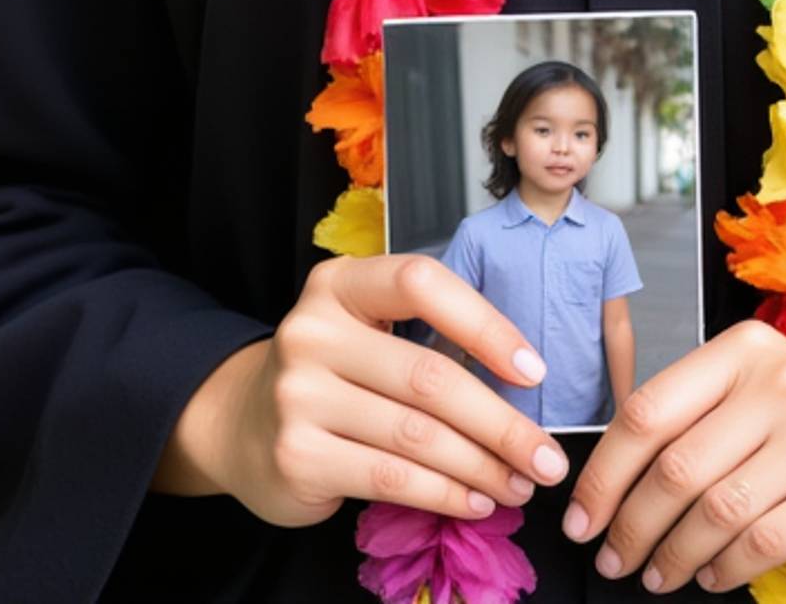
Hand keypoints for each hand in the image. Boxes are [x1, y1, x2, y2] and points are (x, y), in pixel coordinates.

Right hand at [151, 251, 571, 526]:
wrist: (239, 425)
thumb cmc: (329, 373)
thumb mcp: (363, 330)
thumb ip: (423, 338)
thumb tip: (519, 384)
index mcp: (339, 283)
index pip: (422, 283)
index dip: (485, 324)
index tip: (534, 371)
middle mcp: (313, 331)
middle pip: (429, 375)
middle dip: (502, 423)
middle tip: (547, 457)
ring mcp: (298, 395)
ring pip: (416, 435)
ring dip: (481, 467)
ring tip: (520, 484)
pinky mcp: (298, 455)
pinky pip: (391, 477)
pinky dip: (443, 494)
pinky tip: (474, 501)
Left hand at [559, 321, 785, 591]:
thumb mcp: (770, 382)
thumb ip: (705, 412)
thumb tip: (618, 474)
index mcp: (744, 348)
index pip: (648, 411)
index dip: (605, 473)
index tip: (582, 516)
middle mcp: (778, 383)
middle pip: (674, 469)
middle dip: (630, 526)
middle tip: (613, 559)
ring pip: (714, 512)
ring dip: (672, 557)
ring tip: (657, 576)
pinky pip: (763, 542)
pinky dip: (725, 570)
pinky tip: (711, 578)